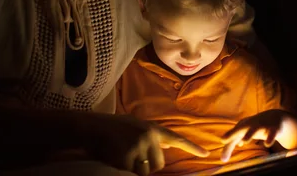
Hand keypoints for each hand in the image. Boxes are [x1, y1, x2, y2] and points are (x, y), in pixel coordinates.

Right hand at [80, 113, 209, 175]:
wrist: (91, 128)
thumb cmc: (112, 128)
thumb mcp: (135, 126)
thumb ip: (151, 136)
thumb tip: (164, 149)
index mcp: (152, 128)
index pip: (176, 139)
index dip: (192, 147)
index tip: (205, 153)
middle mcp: (149, 137)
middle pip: (159, 164)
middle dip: (148, 166)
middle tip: (132, 155)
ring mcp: (139, 147)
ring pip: (147, 171)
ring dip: (136, 169)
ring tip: (123, 154)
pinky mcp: (128, 157)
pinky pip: (132, 173)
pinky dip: (124, 170)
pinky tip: (116, 157)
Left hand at [220, 110, 295, 162]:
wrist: (274, 117)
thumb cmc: (254, 128)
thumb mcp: (243, 134)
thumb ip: (232, 145)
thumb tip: (223, 159)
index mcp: (242, 126)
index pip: (233, 135)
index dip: (228, 140)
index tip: (223, 145)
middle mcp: (250, 125)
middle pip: (240, 128)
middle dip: (233, 133)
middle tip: (224, 140)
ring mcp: (262, 125)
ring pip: (254, 129)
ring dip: (249, 134)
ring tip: (245, 141)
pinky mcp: (273, 128)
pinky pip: (271, 133)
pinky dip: (269, 138)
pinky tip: (267, 144)